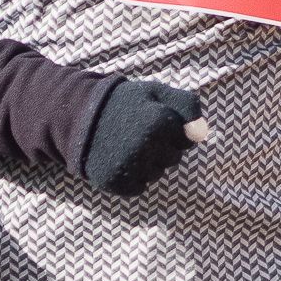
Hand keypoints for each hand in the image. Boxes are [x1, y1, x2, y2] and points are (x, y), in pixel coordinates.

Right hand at [81, 77, 206, 197]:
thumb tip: (202, 134)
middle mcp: (146, 145)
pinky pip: (138, 188)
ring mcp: (129, 165)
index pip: (187, 140)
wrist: (78, 116)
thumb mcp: (156, 92)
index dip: (171, 130)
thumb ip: (187, 106)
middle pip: (173, 160)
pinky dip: (130, 177)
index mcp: (159, 120)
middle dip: (161, 148)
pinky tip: (117, 159)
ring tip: (124, 144)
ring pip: (156, 175)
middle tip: (136, 132)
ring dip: (146, 163)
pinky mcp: (115, 182)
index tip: (152, 120)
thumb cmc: (124, 103)